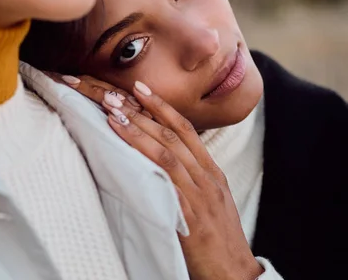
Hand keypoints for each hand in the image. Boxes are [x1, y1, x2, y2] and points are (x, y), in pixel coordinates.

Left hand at [58, 74, 262, 279]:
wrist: (235, 275)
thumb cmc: (218, 240)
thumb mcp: (210, 202)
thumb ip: (190, 179)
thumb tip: (160, 161)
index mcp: (211, 172)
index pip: (185, 129)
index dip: (161, 106)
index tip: (140, 88)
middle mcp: (206, 177)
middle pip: (172, 134)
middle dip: (142, 111)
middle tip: (115, 93)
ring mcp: (199, 194)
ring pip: (166, 152)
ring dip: (138, 129)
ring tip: (113, 112)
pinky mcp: (189, 214)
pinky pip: (165, 181)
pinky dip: (144, 160)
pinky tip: (125, 150)